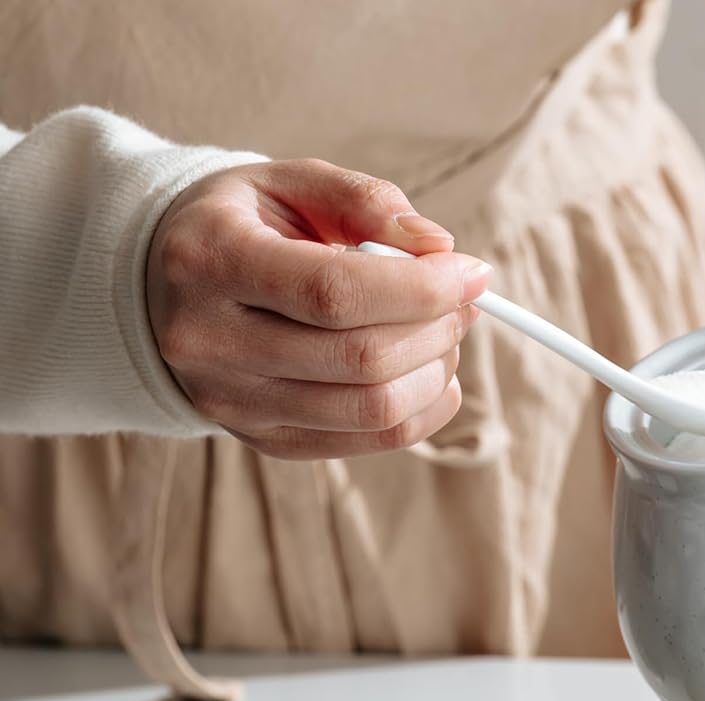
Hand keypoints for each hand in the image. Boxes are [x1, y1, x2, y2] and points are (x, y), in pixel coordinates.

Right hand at [146, 159, 492, 458]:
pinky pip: (372, 441)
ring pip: (373, 409)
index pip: (334, 292)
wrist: (163, 286)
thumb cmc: (242, 226)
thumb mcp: (288, 184)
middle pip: (361, 358)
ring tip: (444, 334)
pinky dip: (424, 410)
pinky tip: (432, 374)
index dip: (420, 288)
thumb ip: (365, 202)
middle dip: (436, 328)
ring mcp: (235, 404)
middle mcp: (211, 342)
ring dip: (435, 371)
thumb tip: (441, 247)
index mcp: (210, 260)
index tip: (472, 272)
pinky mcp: (266, 442)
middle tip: (462, 301)